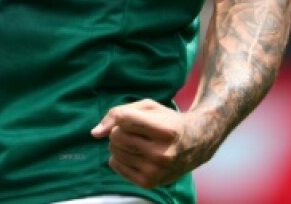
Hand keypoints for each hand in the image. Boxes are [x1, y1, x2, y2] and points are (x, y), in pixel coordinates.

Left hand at [90, 99, 218, 189]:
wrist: (195, 145)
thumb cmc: (167, 121)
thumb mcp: (148, 108)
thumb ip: (118, 113)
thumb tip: (94, 133)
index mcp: (166, 131)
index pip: (123, 119)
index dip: (122, 116)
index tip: (133, 118)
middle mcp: (162, 154)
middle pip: (115, 136)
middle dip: (119, 130)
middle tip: (136, 131)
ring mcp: (155, 171)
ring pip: (113, 151)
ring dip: (119, 144)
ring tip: (138, 143)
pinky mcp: (149, 183)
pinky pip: (115, 165)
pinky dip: (120, 157)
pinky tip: (136, 154)